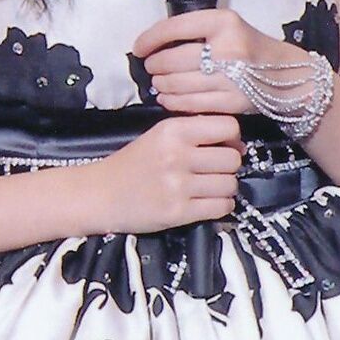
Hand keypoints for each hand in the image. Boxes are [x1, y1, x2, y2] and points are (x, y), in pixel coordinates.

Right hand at [84, 114, 243, 233]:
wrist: (100, 195)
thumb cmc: (132, 164)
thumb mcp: (159, 136)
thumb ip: (194, 133)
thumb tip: (238, 144)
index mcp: (172, 130)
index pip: (227, 126)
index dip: (232, 138)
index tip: (225, 145)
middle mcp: (177, 156)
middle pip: (232, 159)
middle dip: (228, 166)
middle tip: (213, 171)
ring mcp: (178, 186)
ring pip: (230, 184)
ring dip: (224, 188)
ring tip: (208, 188)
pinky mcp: (178, 213)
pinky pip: (222, 207)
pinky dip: (220, 206)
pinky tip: (206, 202)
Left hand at [134, 9, 308, 114]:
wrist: (287, 75)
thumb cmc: (249, 47)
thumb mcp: (228, 26)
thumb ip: (196, 31)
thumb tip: (154, 43)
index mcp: (224, 22)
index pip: (174, 28)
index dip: (149, 39)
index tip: (138, 48)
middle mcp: (228, 48)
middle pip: (172, 60)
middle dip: (154, 66)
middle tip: (150, 68)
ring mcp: (231, 77)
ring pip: (177, 84)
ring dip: (160, 85)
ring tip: (159, 83)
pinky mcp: (232, 102)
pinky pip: (190, 103)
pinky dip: (172, 101)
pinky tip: (168, 98)